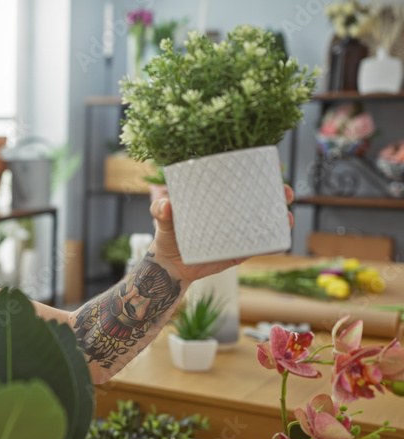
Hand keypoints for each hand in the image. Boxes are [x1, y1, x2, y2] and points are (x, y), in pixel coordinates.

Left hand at [150, 184, 294, 282]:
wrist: (170, 266)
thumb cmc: (168, 236)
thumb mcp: (162, 220)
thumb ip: (160, 210)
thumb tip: (167, 205)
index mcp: (217, 198)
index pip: (241, 180)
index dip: (260, 170)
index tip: (273, 164)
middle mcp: (232, 212)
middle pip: (262, 198)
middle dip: (279, 191)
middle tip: (284, 192)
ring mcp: (238, 231)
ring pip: (266, 220)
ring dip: (282, 216)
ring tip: (286, 216)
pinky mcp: (239, 251)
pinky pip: (260, 247)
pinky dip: (273, 245)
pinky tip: (280, 243)